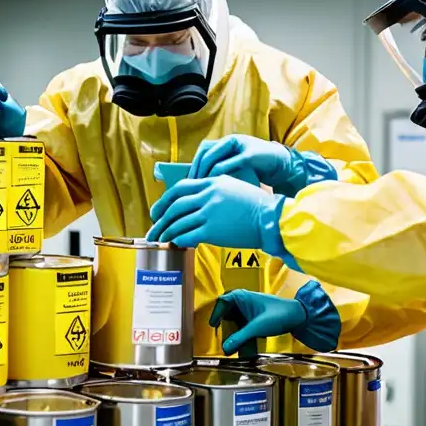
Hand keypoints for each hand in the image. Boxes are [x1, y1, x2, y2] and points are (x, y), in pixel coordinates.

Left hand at [147, 175, 283, 250]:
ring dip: (166, 232)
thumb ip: (214, 191)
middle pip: (174, 206)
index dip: (164, 200)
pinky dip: (178, 240)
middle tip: (153, 228)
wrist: (271, 218)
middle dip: (159, 218)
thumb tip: (197, 203)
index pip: (180, 188)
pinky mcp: (212, 230)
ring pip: (178, 222)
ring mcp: (209, 213)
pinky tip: (175, 244)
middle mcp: (208, 195)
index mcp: (212, 182)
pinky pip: (187, 236)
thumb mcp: (233, 187)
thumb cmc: (257, 205)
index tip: (157, 210)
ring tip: (160, 239)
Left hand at [190, 135, 331, 196]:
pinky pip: (228, 164)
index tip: (187, 182)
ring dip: (204, 173)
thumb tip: (200, 183)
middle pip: (205, 153)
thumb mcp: (236, 167)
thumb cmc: (258, 169)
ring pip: (213, 157)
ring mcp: (241, 147)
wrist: (282, 164)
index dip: (193, 166)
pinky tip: (214, 187)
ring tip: (199, 188)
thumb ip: (221, 170)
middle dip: (196, 170)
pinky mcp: (250, 155)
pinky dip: (218, 175)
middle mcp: (232, 142)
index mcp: (227, 143)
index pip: (203, 151)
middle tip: (190, 187)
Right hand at [210, 281, 340, 355]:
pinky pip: (246, 327)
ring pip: (238, 322)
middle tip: (222, 338)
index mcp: (242, 297)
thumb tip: (225, 348)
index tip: (213, 326)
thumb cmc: (279, 314)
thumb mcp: (256, 327)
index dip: (215, 313)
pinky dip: (245, 337)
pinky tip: (246, 350)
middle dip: (226, 327)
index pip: (222, 302)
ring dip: (236, 335)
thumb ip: (239, 338)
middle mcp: (245, 301)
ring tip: (234, 347)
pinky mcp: (258, 317)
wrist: (299, 315)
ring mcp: (252, 309)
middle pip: (228, 313)